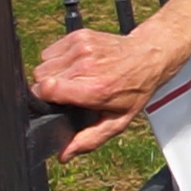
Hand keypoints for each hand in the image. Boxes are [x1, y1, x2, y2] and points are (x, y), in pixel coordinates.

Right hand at [32, 27, 188, 160]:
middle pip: (41, 77)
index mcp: (95, 89)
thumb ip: (90, 139)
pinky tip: (74, 65)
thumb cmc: (135, 89)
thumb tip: (64, 154)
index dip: (43, 99)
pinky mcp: (80, 35)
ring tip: (73, 78)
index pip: (47, 89)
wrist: (150, 55)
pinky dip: (57, 59)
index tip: (52, 103)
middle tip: (69, 92)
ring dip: (52, 72)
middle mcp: (87, 66)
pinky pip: (51, 50)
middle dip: (48, 87)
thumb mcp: (118, 120)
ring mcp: (82, 48)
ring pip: (43, 63)